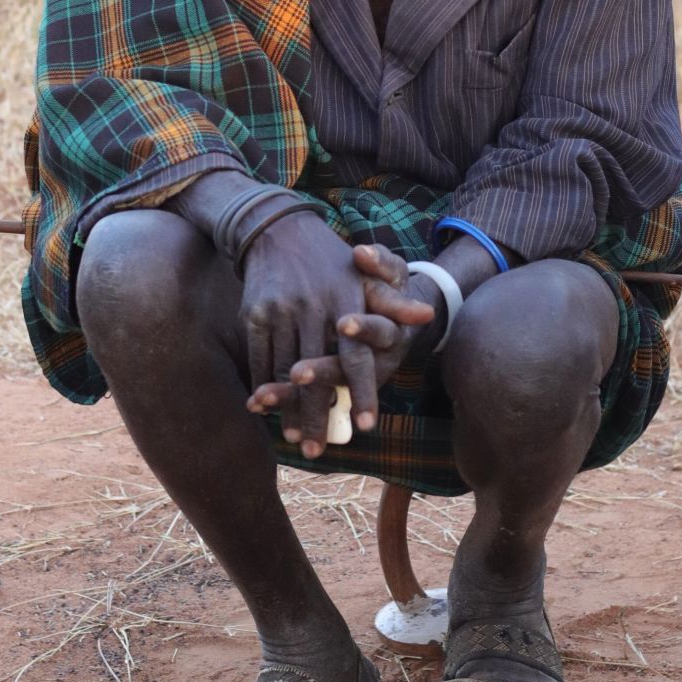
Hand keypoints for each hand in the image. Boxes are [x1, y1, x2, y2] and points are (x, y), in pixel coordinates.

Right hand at [244, 228, 433, 454]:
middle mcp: (312, 308)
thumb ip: (394, 300)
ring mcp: (280, 312)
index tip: (366, 425)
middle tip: (322, 453)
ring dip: (290, 410)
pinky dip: (264, 388)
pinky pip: (259, 360)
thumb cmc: (329, 258)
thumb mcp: (365, 273)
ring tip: (298, 442)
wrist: (276, 228)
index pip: (356, 354)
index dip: (362, 391)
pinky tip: (268, 413)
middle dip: (318, 416)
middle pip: (316, 373)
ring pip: (285, 372)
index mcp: (344, 300)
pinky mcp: (254, 315)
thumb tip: (427, 314)